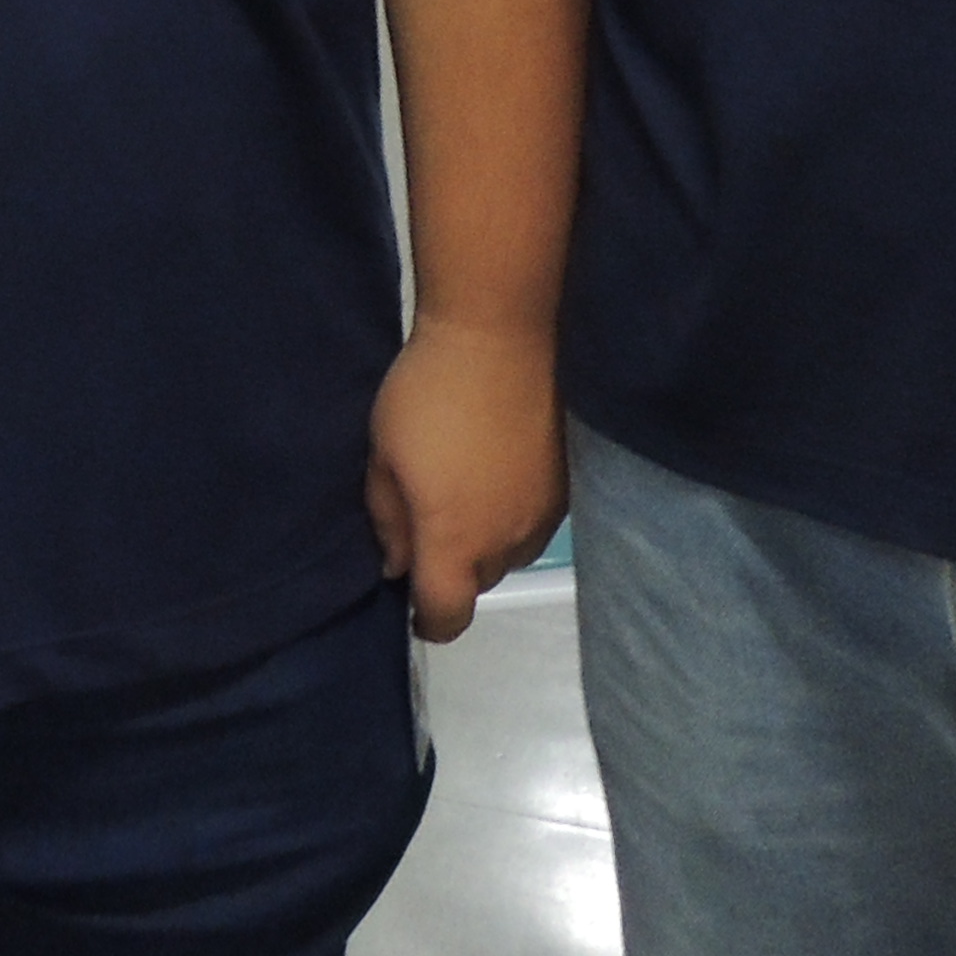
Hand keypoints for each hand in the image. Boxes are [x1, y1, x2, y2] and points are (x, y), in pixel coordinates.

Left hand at [366, 311, 564, 642]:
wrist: (503, 334)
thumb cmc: (431, 393)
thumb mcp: (383, 453)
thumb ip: (388, 520)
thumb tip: (399, 564)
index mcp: (455, 543)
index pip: (446, 615)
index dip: (427, 621)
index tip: (413, 604)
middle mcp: (508, 543)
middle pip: (478, 583)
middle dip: (452, 567)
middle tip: (430, 517)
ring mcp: (546, 517)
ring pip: (509, 553)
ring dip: (486, 539)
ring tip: (467, 486)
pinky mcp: (571, 487)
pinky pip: (536, 522)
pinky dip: (515, 511)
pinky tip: (501, 468)